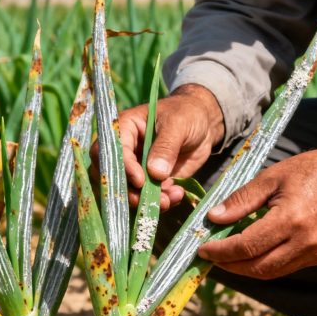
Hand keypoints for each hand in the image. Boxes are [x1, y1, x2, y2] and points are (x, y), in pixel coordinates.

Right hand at [115, 84, 224, 208]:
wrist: (203, 124)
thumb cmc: (187, 114)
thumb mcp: (177, 124)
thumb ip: (166, 146)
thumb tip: (155, 173)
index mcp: (125, 128)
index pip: (113, 151)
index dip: (123, 168)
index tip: (140, 181)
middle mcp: (126, 150)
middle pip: (115, 176)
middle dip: (130, 192)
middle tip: (147, 201)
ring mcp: (138, 167)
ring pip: (132, 191)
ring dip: (147, 200)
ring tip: (168, 201)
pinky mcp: (152, 181)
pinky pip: (151, 196)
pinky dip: (163, 201)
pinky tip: (177, 194)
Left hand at [197, 138, 316, 278]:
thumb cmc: (313, 170)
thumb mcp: (272, 177)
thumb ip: (241, 200)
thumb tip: (213, 218)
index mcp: (291, 219)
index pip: (247, 246)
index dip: (221, 251)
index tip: (202, 249)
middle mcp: (305, 242)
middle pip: (257, 267)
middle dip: (230, 266)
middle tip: (211, 257)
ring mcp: (316, 252)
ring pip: (272, 272)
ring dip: (246, 268)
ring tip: (227, 257)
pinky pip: (287, 267)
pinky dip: (266, 264)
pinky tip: (253, 252)